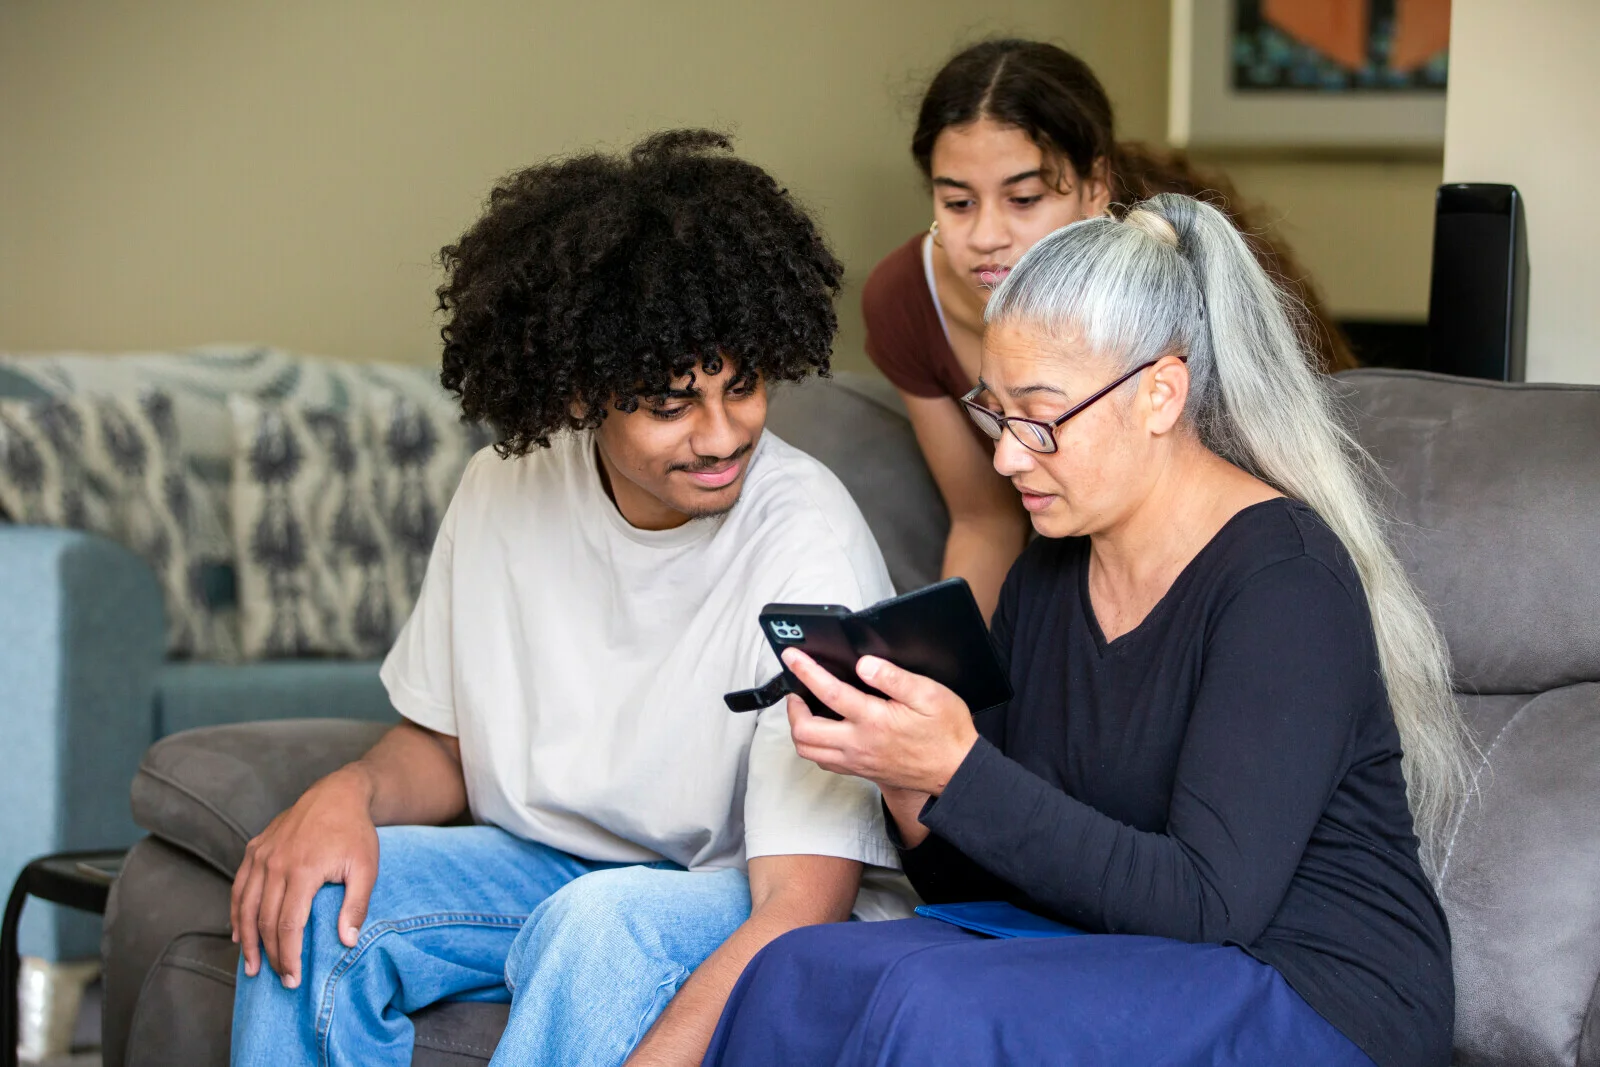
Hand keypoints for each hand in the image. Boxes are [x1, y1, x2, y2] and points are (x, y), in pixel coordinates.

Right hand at [230, 765, 379, 987]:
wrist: (337, 794)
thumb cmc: (355, 833)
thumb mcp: (366, 868)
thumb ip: (356, 905)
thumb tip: (346, 941)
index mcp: (303, 870)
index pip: (288, 925)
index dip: (288, 956)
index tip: (293, 979)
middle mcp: (276, 863)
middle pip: (265, 921)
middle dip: (270, 955)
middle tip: (278, 979)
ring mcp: (261, 855)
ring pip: (246, 907)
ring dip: (247, 940)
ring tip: (251, 966)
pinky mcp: (255, 848)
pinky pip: (240, 887)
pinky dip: (237, 913)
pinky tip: (239, 933)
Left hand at [783, 649, 978, 796]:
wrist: (955, 772)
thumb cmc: (946, 733)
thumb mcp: (929, 695)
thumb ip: (894, 678)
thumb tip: (865, 664)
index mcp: (873, 720)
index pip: (828, 691)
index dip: (805, 670)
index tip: (792, 656)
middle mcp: (858, 744)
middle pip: (804, 730)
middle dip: (792, 707)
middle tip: (796, 688)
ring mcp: (857, 761)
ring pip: (808, 751)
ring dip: (798, 728)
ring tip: (803, 709)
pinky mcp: (860, 771)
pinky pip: (823, 762)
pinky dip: (813, 745)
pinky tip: (822, 731)